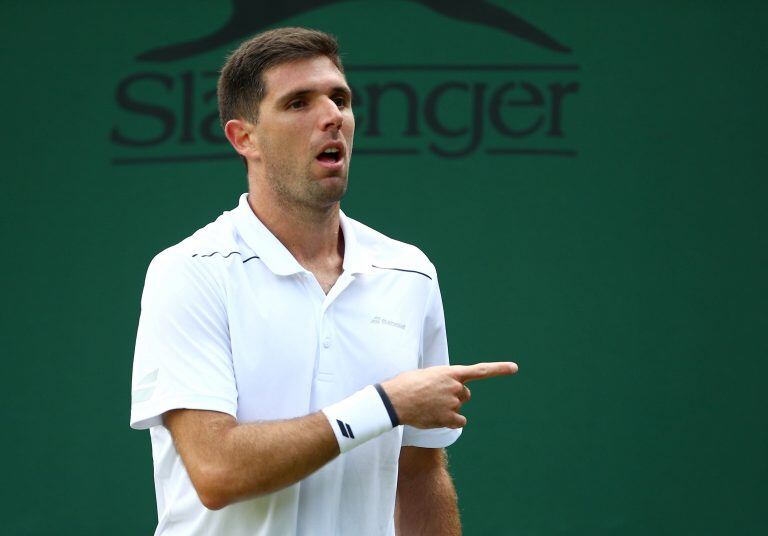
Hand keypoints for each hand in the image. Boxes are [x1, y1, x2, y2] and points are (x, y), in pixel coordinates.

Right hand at [380, 362, 517, 428]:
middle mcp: (456, 387)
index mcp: (451, 372)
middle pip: (466, 395)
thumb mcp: (427, 374)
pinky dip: (450, 422)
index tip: (515, 368)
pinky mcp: (449, 418)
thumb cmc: (406, 384)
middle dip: (456, 396)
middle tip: (436, 396)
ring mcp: (453, 403)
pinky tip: (435, 417)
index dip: (499, 369)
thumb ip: (443, 379)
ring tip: (429, 405)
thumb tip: (448, 390)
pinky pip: (459, 422)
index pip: (480, 370)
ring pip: (458, 408)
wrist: (394, 400)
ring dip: (448, 409)